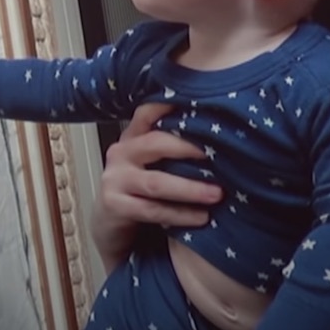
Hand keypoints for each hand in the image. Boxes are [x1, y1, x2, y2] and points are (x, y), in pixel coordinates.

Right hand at [91, 103, 223, 269]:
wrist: (111, 224)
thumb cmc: (141, 189)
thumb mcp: (151, 163)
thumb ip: (171, 148)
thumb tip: (217, 138)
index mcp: (133, 137)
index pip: (148, 112)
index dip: (169, 106)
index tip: (199, 105)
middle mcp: (121, 152)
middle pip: (155, 143)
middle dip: (189, 149)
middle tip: (218, 156)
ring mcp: (114, 178)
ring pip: (156, 182)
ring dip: (190, 188)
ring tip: (216, 194)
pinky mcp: (114, 205)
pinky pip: (152, 210)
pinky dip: (180, 214)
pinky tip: (201, 217)